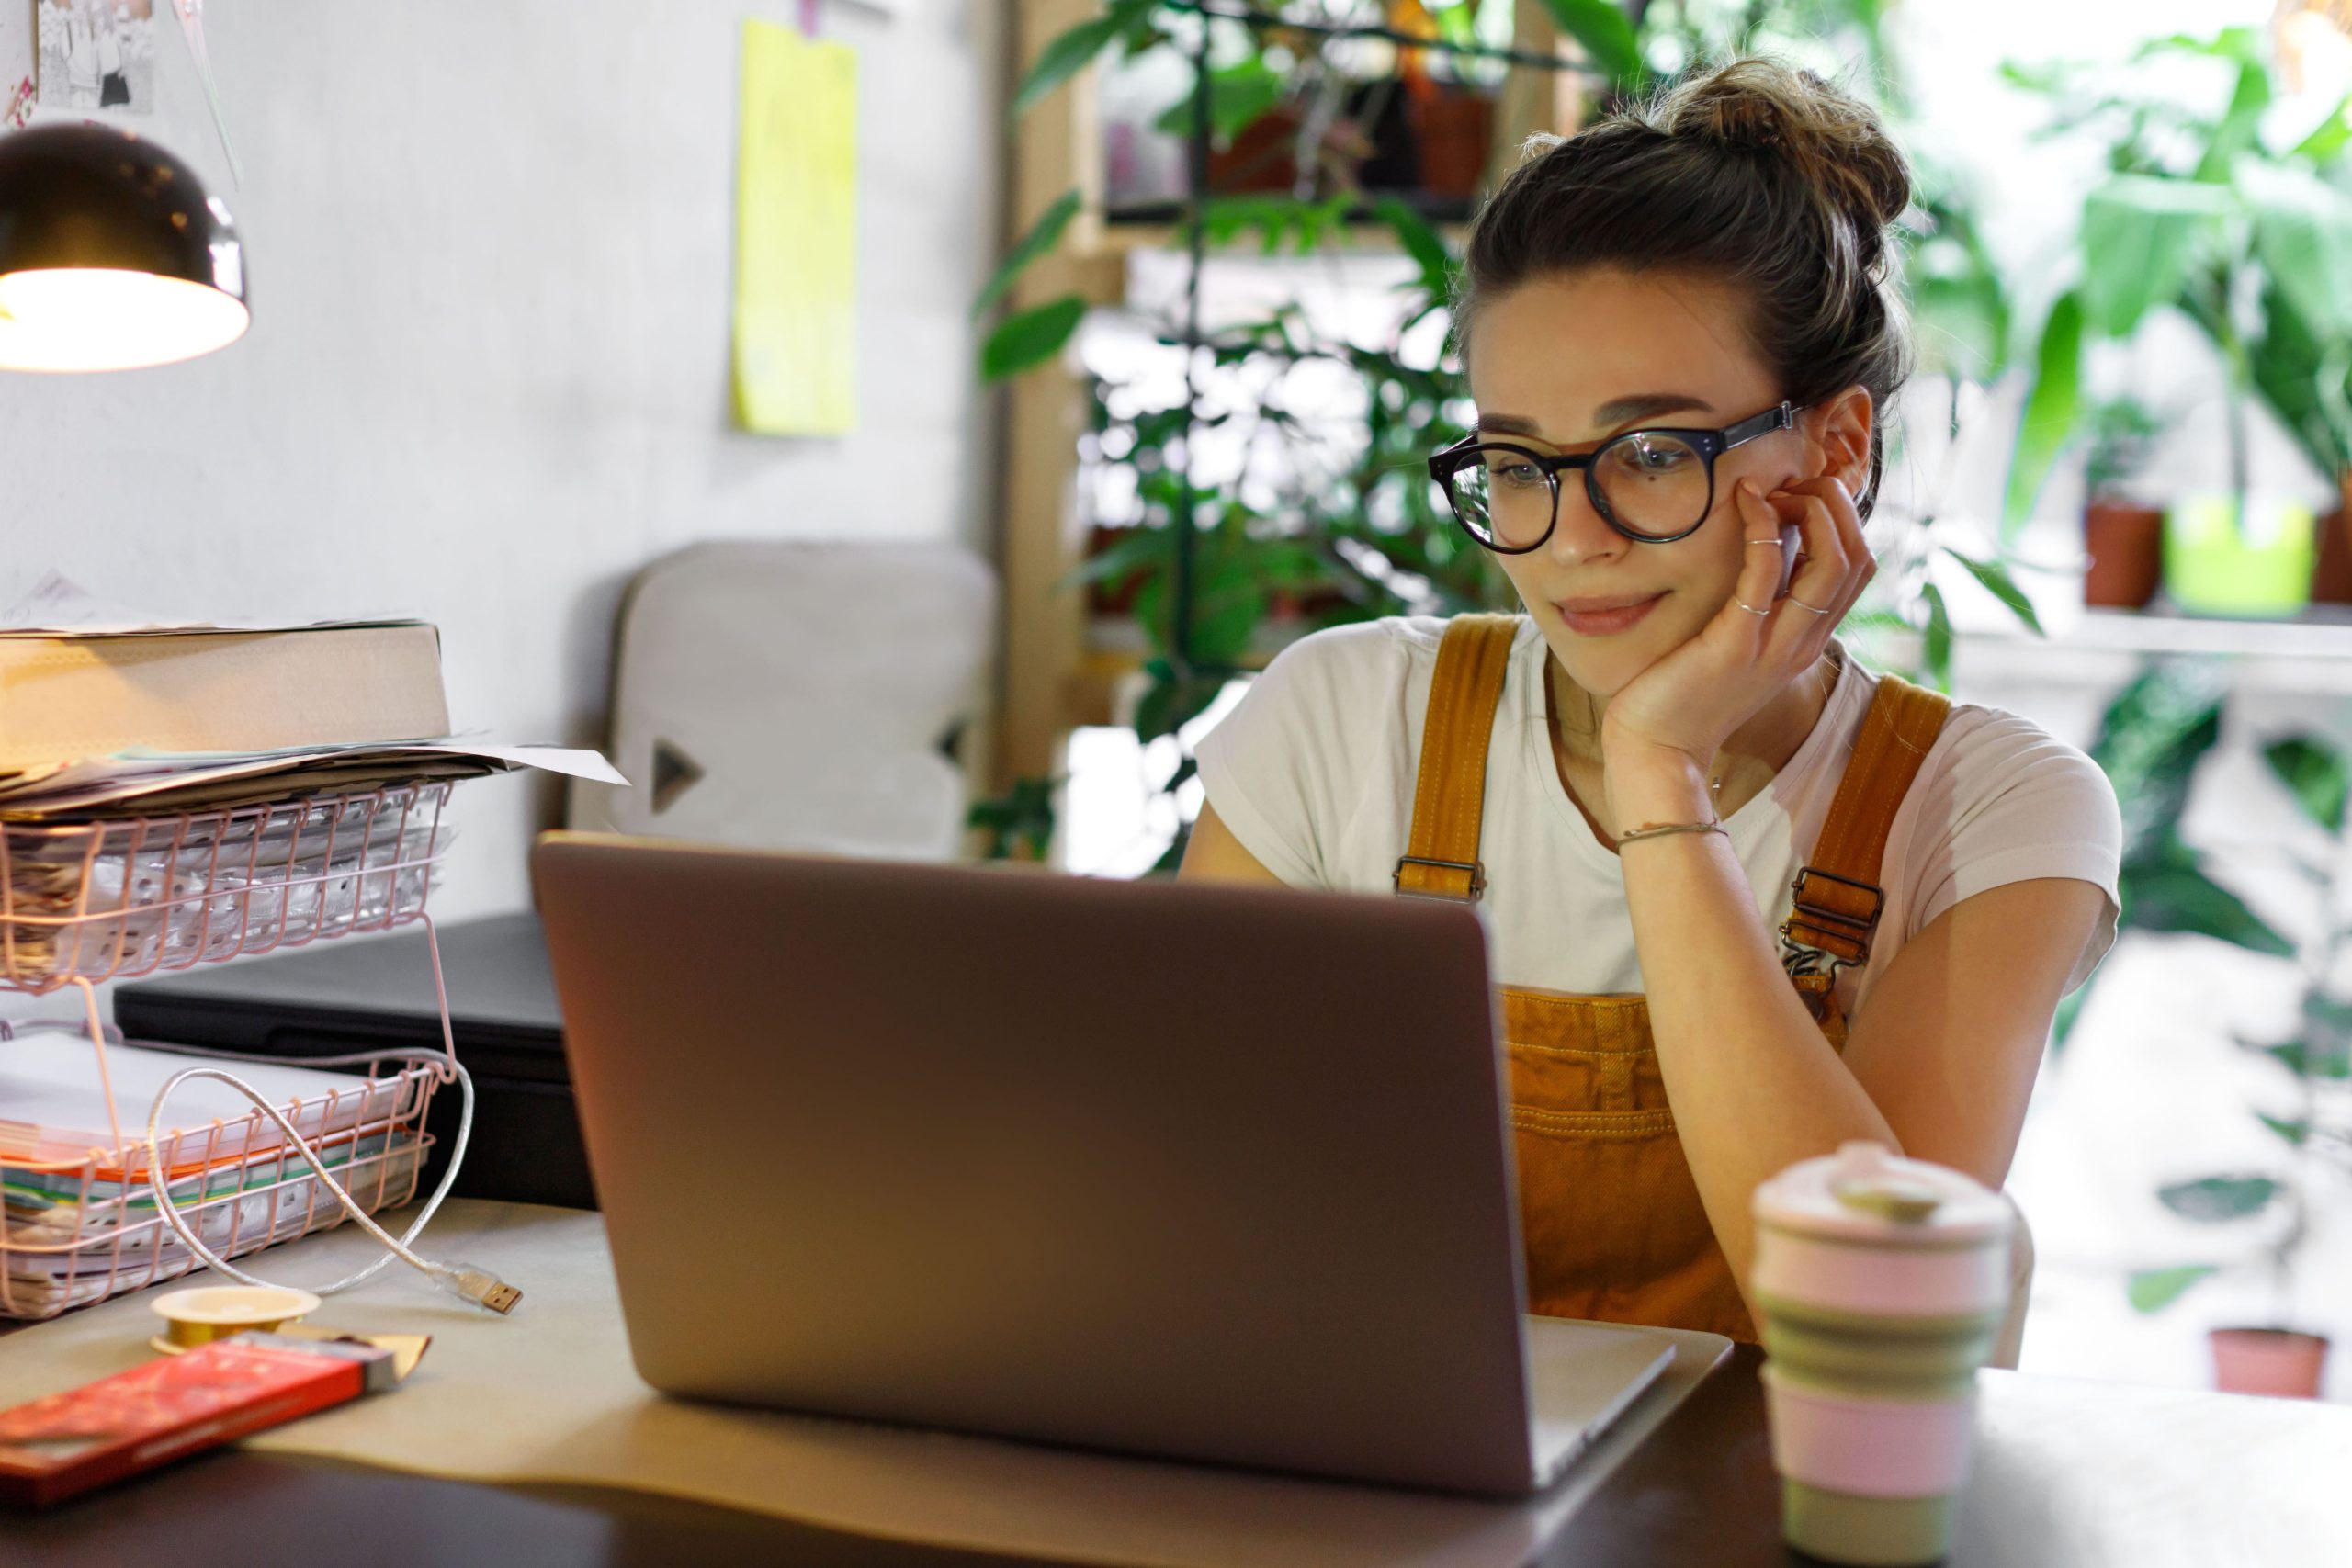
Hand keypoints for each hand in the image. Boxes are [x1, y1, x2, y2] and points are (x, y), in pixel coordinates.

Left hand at [1599, 474, 1875, 813]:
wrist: (1658, 750)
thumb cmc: (1686, 693)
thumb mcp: (1738, 644)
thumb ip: (1760, 604)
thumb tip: (1766, 544)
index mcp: (1807, 641)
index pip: (1858, 568)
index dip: (1842, 519)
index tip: (1798, 496)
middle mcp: (1803, 644)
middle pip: (1858, 559)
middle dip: (1835, 506)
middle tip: (1790, 485)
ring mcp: (1774, 646)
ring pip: (1832, 564)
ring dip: (1812, 511)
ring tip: (1773, 489)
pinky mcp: (1735, 644)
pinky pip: (1767, 573)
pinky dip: (1763, 529)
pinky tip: (1745, 502)